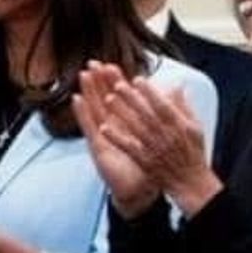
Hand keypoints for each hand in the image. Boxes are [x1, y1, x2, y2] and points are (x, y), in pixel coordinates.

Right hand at [76, 61, 159, 217]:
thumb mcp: (161, 135)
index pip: (120, 98)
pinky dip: (82, 113)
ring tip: (82, 75)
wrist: (139, 189)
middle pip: (103, 98)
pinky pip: (88, 127)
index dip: (115, 80)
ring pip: (94, 108)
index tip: (111, 63)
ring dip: (88, 91)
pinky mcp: (98, 146)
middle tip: (91, 63)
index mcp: (128, 123)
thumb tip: (174, 90)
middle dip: (98, 81)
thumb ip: (166, 112)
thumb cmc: (149, 164)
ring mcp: (103, 136)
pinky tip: (76, 100)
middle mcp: (113, 127)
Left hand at [98, 73, 219, 214]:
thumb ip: (184, 107)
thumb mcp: (194, 127)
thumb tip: (177, 86)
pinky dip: (116, 137)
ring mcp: (155, 148)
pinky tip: (103, 128)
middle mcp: (167, 135)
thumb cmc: (192, 153)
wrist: (190, 182)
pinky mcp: (145, 161)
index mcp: (180, 125)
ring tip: (107, 100)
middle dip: (132, 98)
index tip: (137, 79)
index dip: (150, 92)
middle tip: (117, 84)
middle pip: (147, 113)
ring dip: (121, 113)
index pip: (163, 105)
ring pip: (136, 127)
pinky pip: (128, 147)